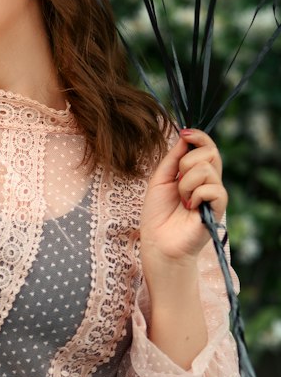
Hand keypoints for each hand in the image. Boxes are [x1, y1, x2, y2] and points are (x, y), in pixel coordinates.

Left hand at [138, 127, 226, 267]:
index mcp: (195, 174)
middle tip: (177, 182)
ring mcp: (214, 195)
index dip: (199, 137)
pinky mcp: (218, 209)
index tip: (184, 133)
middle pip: (211, 152)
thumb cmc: (157, 215)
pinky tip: (189, 207)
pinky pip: (214, 188)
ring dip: (186, 183)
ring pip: (207, 169)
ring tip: (181, 199)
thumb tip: (184, 135)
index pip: (207, 147)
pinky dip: (196, 194)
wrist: (158, 243)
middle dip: (187, 162)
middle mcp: (208, 182)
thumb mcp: (160, 180)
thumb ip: (173, 158)